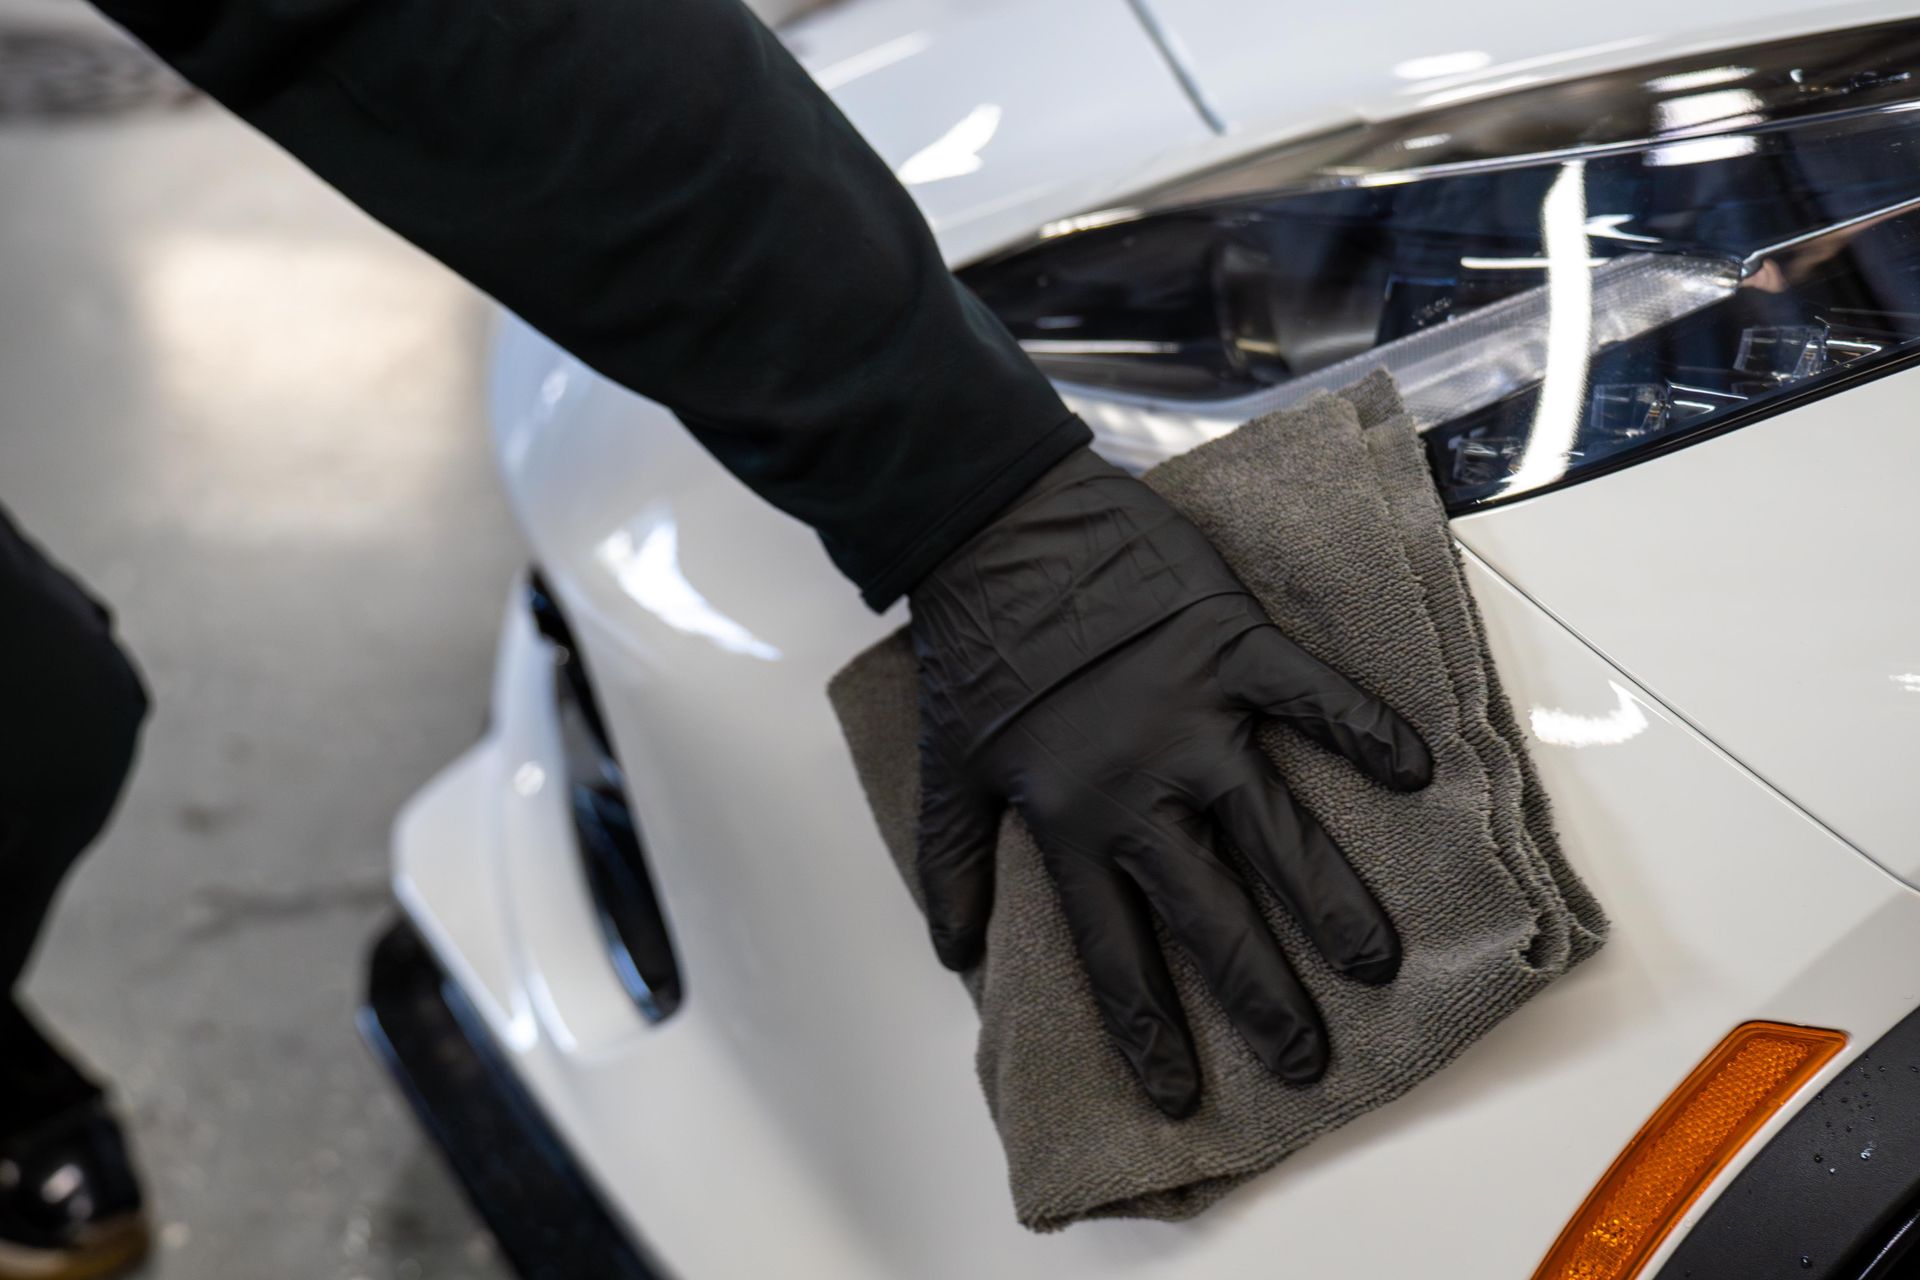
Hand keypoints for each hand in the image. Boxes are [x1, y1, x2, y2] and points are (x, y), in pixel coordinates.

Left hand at [909, 448, 1429, 1117]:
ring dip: (1328, 899)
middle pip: (1209, 912)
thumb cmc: (976, 647)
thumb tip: (954, 955)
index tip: (1178, 1096)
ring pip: (1273, 827)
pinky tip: (1414, 772)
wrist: (997, 528)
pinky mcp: (1231, 646)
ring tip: (1376, 961)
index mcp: (1068, 820)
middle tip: (1308, 1059)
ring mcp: (1192, 716)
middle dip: (1262, 995)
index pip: (1114, 951)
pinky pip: (1311, 696)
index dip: (1148, 1028)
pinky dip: (1363, 730)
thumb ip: (953, 864)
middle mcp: (1138, 786)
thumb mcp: (950, 767)